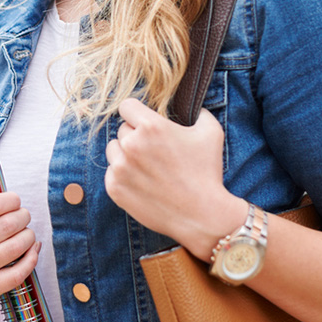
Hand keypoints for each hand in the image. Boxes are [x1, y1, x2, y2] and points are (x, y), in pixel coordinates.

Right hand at [0, 149, 39, 303]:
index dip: (11, 200)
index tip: (15, 200)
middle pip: (6, 226)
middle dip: (22, 216)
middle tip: (24, 214)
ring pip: (14, 248)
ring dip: (28, 235)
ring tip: (27, 230)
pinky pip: (17, 274)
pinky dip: (31, 259)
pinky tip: (33, 249)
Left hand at [104, 98, 244, 258]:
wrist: (202, 215)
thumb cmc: (207, 172)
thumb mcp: (211, 132)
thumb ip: (198, 112)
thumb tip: (192, 107)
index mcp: (151, 127)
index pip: (127, 106)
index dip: (136, 113)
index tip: (143, 121)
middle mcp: (131, 145)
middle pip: (122, 129)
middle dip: (135, 136)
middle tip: (154, 151)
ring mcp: (120, 168)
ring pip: (113, 150)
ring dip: (125, 154)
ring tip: (147, 167)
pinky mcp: (115, 188)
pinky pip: (111, 172)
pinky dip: (122, 176)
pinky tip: (142, 182)